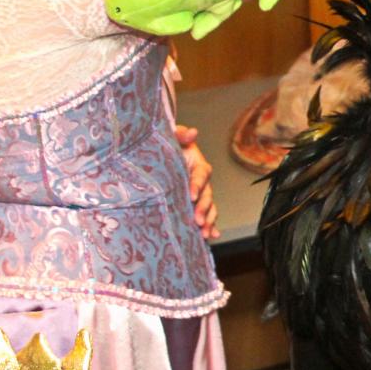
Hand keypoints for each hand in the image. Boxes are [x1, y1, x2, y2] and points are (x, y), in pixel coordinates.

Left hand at [176, 124, 218, 240]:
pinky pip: (205, 216)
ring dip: (209, 221)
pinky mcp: (194, 205)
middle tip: (198, 220)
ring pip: (209, 208)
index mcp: (198, 165)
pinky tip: (211, 237)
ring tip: (204, 233)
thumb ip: (180, 134)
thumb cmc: (166, 148)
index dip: (198, 185)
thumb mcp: (171, 138)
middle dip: (204, 209)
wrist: (159, 159)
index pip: (201, 175)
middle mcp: (201, 181)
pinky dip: (211, 226)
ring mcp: (199, 194)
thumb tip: (192, 132)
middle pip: (208, 195)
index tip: (191, 196)